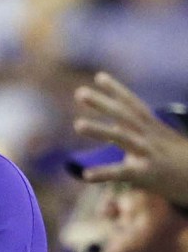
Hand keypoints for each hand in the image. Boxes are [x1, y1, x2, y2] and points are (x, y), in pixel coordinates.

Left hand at [74, 72, 187, 205]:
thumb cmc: (174, 159)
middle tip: (80, 92)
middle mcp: (149, 136)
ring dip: (100, 130)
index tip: (99, 76)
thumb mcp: (158, 139)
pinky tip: (86, 175)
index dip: (117, 89)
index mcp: (150, 127)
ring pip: (123, 138)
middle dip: (102, 103)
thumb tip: (114, 121)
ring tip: (77, 124)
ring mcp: (148, 153)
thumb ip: (134, 129)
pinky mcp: (146, 174)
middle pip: (124, 115)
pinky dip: (104, 173)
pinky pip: (123, 173)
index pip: (132, 104)